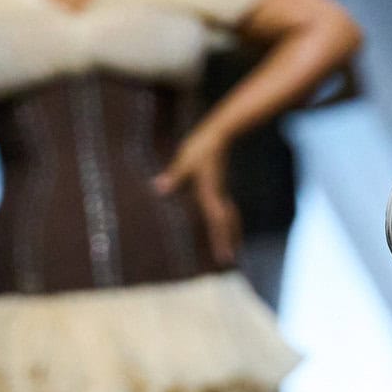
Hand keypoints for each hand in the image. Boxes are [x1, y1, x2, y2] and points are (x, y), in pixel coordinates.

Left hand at [153, 132, 238, 266]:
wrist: (220, 133)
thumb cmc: (201, 146)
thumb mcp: (184, 161)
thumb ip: (174, 176)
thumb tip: (159, 188)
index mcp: (210, 193)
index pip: (217, 221)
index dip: (221, 239)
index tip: (225, 256)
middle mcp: (218, 194)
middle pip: (228, 222)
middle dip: (230, 240)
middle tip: (230, 259)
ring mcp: (221, 189)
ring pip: (229, 215)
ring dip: (231, 231)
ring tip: (232, 245)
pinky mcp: (220, 184)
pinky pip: (225, 207)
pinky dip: (226, 219)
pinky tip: (221, 221)